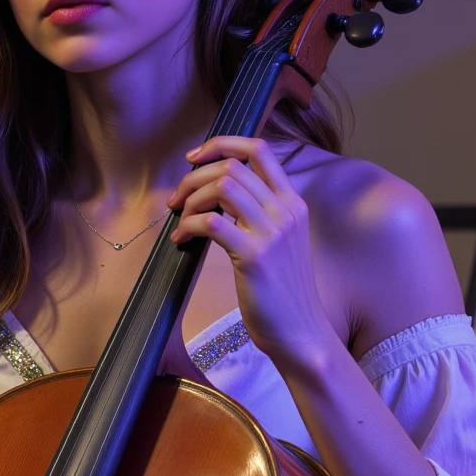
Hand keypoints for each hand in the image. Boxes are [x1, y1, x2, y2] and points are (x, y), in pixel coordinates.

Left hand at [167, 137, 337, 379]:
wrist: (300, 331)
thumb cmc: (283, 291)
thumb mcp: (281, 242)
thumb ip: (260, 214)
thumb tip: (217, 196)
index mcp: (292, 203)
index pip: (260, 149)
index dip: (223, 144)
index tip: (195, 157)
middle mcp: (285, 211)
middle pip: (233, 166)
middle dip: (194, 177)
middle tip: (176, 199)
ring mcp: (272, 233)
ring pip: (222, 187)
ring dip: (191, 198)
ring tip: (180, 218)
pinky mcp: (254, 256)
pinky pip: (212, 223)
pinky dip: (189, 225)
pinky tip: (182, 239)